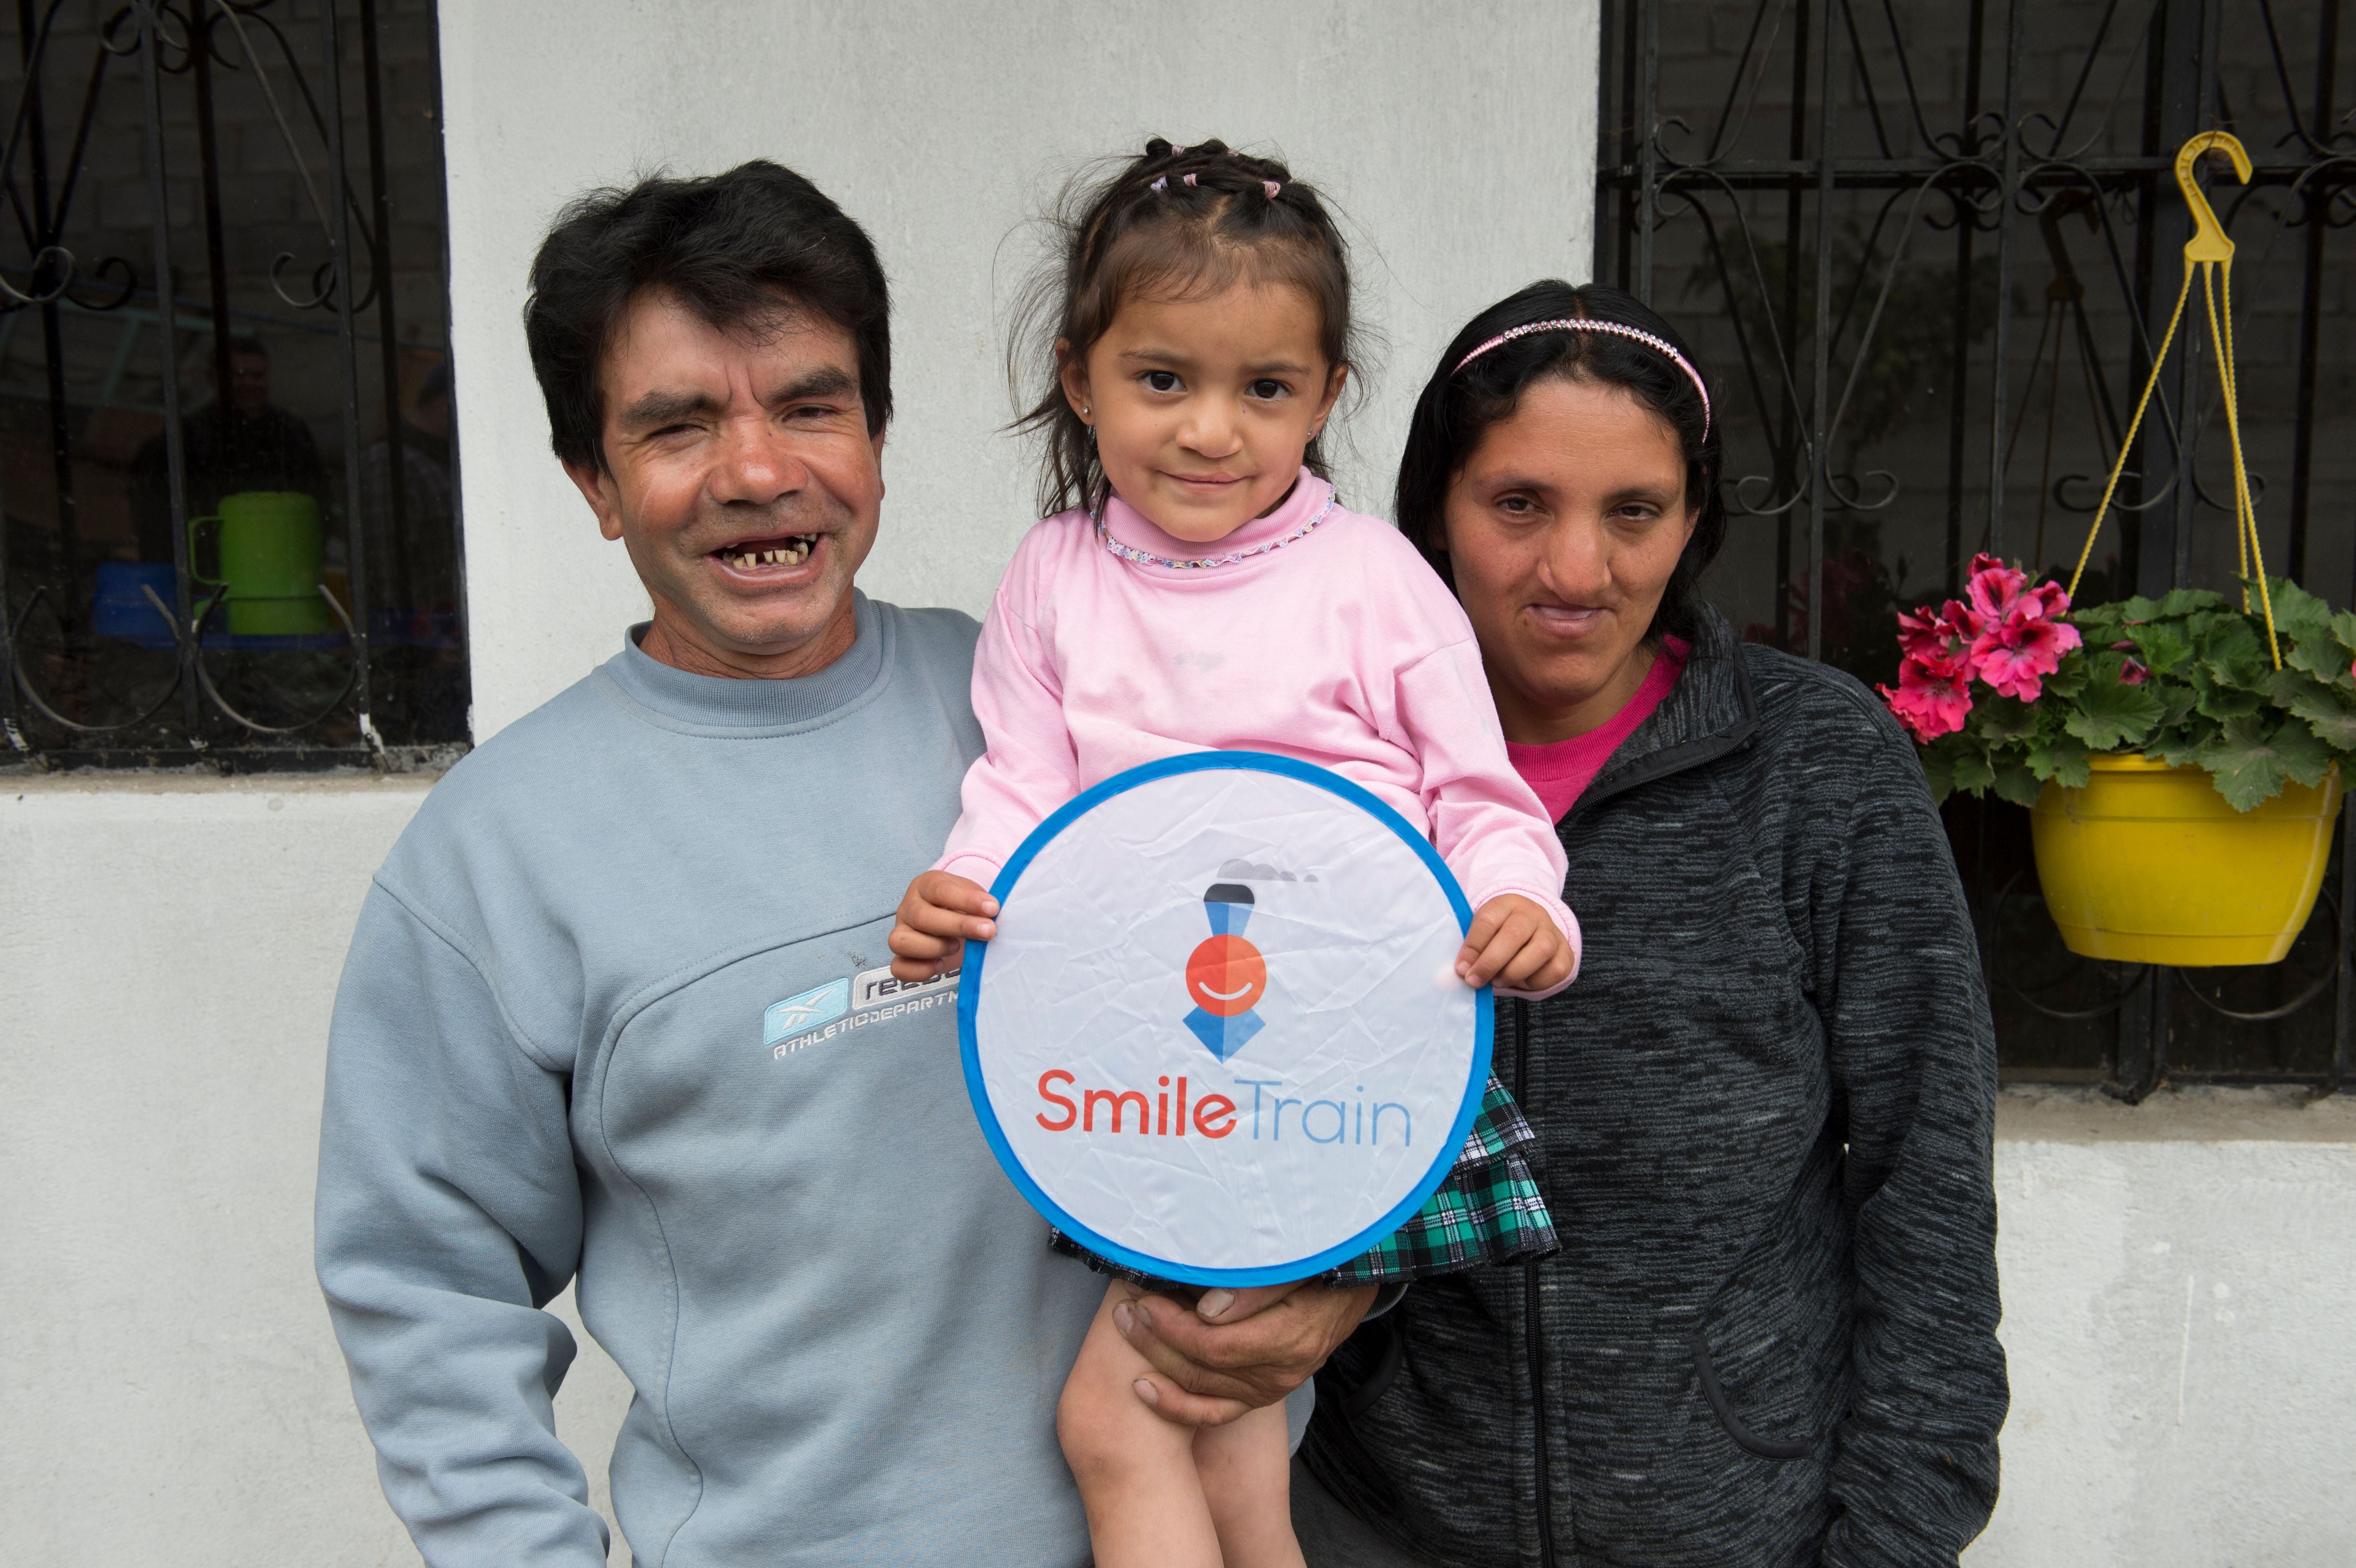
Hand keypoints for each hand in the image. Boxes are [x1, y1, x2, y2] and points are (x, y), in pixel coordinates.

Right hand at [887, 871, 996, 981]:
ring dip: (933, 947)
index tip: (992, 908)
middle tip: (987, 931)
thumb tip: (994, 914)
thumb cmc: (965, 907)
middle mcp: (908, 907)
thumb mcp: (974, 898)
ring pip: (900, 942)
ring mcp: (901, 933)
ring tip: (957, 947)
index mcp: (925, 885)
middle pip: (921, 917)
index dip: (967, 900)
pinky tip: (941, 965)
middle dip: (958, 926)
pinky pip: (899, 968)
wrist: (955, 920)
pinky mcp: (901, 957)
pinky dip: (919, 970)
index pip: (940, 889)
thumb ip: (982, 905)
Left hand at [1112, 1279, 1376, 1426]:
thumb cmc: (1323, 1263)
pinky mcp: (1261, 1393)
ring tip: (1127, 1328)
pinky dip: (1178, 1405)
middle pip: (1203, 1367)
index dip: (1173, 1326)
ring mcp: (1271, 1387)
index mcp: (1290, 1337)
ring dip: (1158, 1360)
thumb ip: (1256, 1287)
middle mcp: (1281, 1372)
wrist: (1351, 1283)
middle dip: (1156, 1339)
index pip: (1215, 1344)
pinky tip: (1145, 1390)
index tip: (1144, 1299)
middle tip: (1124, 1309)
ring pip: (1203, 1389)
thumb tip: (1207, 1310)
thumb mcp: (1299, 1262)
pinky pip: (1215, 1411)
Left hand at [1456, 893, 1573, 991]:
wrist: (1532, 932)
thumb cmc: (1499, 936)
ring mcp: (1552, 932)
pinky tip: (1521, 981)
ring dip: (1513, 972)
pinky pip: (1555, 970)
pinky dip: (1535, 982)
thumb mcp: (1483, 934)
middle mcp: (1533, 914)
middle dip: (1491, 963)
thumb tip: (1462, 971)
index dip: (1473, 947)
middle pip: (1514, 934)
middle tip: (1475, 981)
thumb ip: (1471, 950)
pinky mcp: (1566, 953)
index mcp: (1506, 903)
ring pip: (1540, 951)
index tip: (1461, 968)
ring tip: (1497, 981)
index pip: (1488, 920)